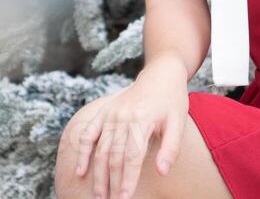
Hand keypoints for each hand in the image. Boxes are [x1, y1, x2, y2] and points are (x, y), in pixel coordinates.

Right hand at [72, 57, 188, 198]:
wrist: (160, 73)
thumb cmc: (171, 100)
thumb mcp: (178, 122)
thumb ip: (170, 148)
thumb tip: (162, 172)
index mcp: (141, 119)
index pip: (132, 157)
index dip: (128, 180)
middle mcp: (122, 116)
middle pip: (114, 156)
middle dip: (112, 183)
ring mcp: (110, 114)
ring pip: (101, 149)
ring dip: (98, 174)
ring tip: (100, 195)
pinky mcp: (103, 112)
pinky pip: (89, 134)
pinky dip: (83, 153)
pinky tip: (81, 171)